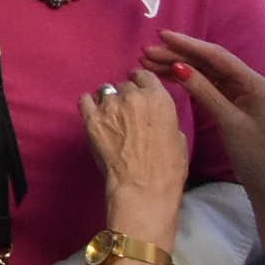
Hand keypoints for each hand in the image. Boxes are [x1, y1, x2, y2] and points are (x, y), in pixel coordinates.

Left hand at [81, 67, 187, 246]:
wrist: (142, 187)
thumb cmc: (167, 169)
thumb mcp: (179, 139)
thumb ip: (165, 118)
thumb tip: (156, 115)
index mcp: (158, 99)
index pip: (145, 77)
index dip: (140, 80)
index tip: (137, 84)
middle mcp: (132, 96)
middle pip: (125, 86)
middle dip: (127, 95)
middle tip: (128, 111)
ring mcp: (109, 106)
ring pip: (105, 91)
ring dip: (109, 101)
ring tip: (111, 116)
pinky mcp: (90, 118)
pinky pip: (85, 100)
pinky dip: (90, 105)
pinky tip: (94, 114)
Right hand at [147, 30, 264, 206]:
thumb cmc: (254, 154)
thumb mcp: (229, 121)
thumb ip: (205, 91)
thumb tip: (178, 66)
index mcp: (254, 83)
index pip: (217, 57)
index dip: (189, 45)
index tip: (162, 36)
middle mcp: (248, 83)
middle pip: (209, 62)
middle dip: (178, 54)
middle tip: (147, 52)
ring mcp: (240, 93)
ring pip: (205, 72)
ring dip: (178, 65)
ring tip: (149, 62)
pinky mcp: (232, 104)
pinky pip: (206, 85)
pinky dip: (186, 80)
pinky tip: (167, 76)